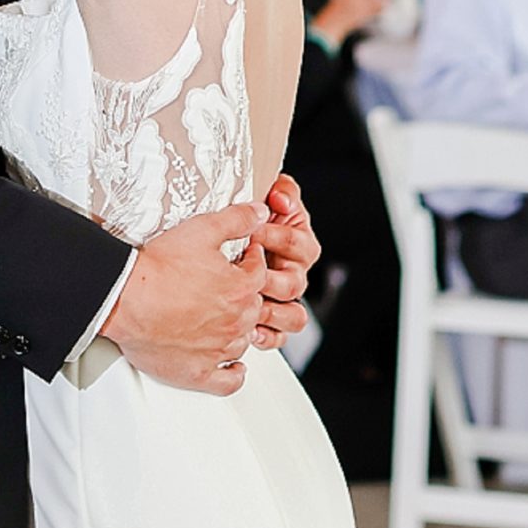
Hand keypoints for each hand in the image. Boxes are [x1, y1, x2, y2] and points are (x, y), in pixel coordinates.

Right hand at [101, 202, 269, 395]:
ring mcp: (218, 350)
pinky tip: (232, 365)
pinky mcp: (198, 372)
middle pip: (255, 308)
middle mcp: (236, 322)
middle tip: (227, 285)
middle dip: (246, 294)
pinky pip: (228, 381)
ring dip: (238, 328)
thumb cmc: (159, 268)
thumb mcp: (202, 229)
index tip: (243, 258)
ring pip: (244, 341)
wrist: (125, 299)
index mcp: (241, 289)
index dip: (251, 260)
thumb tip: (261, 213)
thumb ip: (237, 219)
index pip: (260, 272)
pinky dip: (234, 374)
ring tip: (223, 316)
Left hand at [254, 173, 319, 349]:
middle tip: (246, 271)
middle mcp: (295, 273)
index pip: (298, 243)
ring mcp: (285, 299)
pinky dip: (267, 336)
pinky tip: (250, 330)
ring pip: (294, 316)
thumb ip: (282, 190)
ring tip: (250, 304)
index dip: (275, 238)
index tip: (253, 233)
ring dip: (272, 312)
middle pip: (295, 283)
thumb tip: (282, 198)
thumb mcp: (269, 196)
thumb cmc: (251, 221)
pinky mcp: (272, 321)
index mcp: (300, 243)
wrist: (227, 246)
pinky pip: (279, 337)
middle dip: (269, 278)